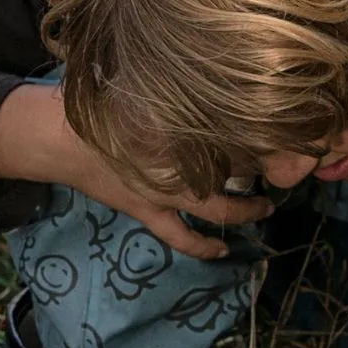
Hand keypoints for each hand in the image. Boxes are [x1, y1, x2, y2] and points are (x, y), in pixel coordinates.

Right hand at [0, 83, 272, 259]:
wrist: (64, 141)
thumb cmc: (104, 111)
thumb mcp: (147, 97)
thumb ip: (182, 103)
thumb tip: (217, 98)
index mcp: (181, 132)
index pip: (232, 137)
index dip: (259, 138)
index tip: (277, 134)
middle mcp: (178, 164)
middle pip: (234, 172)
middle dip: (261, 173)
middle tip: (283, 170)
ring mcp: (165, 193)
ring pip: (215, 207)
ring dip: (243, 210)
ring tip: (264, 208)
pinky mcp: (148, 210)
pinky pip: (181, 237)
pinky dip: (203, 245)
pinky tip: (222, 250)